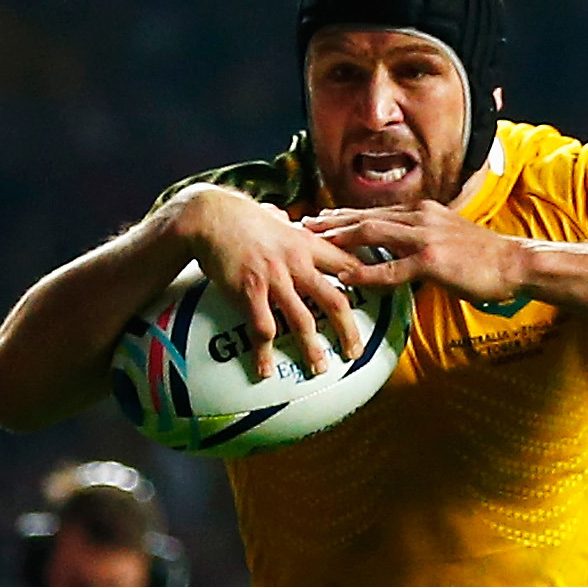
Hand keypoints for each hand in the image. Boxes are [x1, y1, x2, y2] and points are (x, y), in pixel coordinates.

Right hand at [166, 186, 369, 382]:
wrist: (209, 216)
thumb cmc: (241, 217)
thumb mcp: (276, 219)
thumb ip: (291, 228)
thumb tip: (293, 222)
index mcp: (307, 243)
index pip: (347, 264)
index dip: (366, 282)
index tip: (378, 300)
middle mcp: (296, 262)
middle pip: (335, 299)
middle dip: (348, 330)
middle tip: (354, 352)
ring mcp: (274, 278)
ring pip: (303, 320)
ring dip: (312, 348)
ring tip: (319, 368)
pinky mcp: (249, 291)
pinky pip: (262, 328)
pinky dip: (264, 352)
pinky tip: (265, 370)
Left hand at [304, 200, 535, 307]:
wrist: (514, 262)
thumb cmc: (483, 257)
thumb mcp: (447, 237)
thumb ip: (419, 240)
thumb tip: (396, 252)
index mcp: (422, 211)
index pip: (374, 211)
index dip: (343, 215)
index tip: (319, 220)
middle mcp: (420, 217)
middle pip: (365, 217)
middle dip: (331, 222)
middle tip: (303, 228)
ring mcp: (425, 237)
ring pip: (372, 234)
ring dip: (339, 239)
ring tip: (314, 246)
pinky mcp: (432, 260)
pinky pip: (391, 267)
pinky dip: (365, 272)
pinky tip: (345, 277)